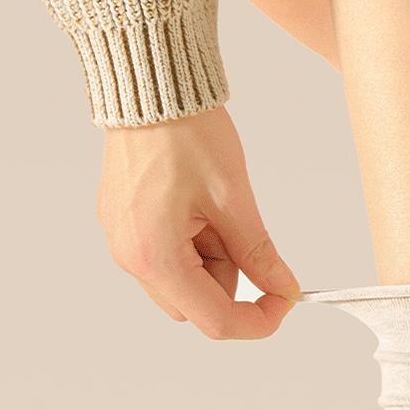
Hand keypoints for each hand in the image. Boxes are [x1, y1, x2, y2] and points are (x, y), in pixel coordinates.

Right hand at [98, 106, 299, 338]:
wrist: (150, 88)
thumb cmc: (186, 134)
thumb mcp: (234, 198)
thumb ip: (258, 253)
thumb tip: (283, 288)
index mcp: (155, 257)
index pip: (214, 319)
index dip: (257, 321)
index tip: (286, 302)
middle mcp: (130, 257)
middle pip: (195, 304)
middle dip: (232, 280)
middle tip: (248, 235)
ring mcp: (123, 241)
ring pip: (182, 279)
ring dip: (213, 259)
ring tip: (220, 207)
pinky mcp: (124, 224)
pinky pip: (166, 253)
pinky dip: (194, 242)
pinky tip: (200, 204)